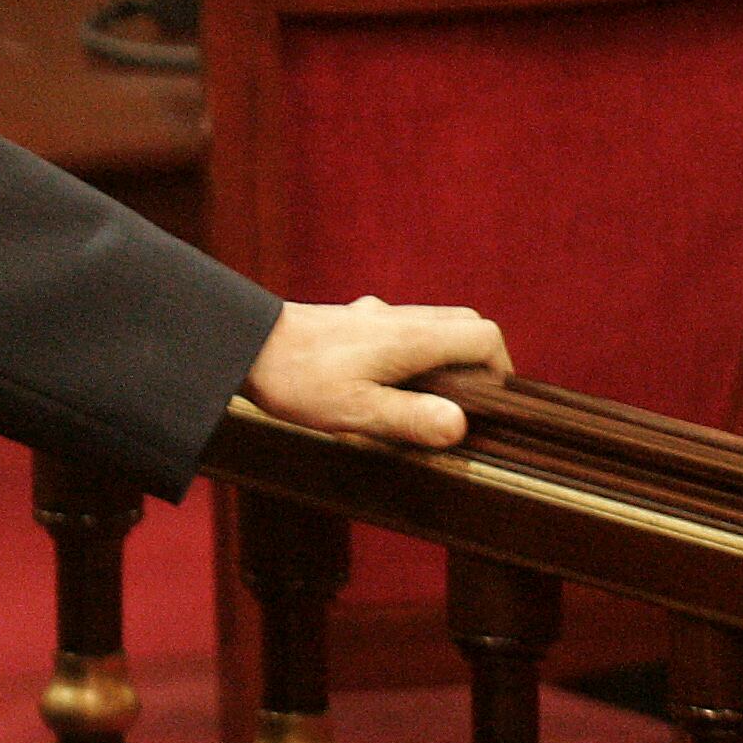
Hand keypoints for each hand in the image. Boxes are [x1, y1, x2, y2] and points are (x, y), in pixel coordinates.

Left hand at [243, 296, 512, 448]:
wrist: (242, 342)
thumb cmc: (297, 378)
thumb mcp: (356, 409)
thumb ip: (410, 418)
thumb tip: (461, 426)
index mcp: (411, 337)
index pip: (483, 336)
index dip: (500, 370)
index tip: (492, 404)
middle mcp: (397, 318)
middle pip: (463, 326)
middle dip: (476, 363)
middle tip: (465, 404)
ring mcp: (372, 316)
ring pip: (430, 326)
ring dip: (441, 358)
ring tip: (426, 400)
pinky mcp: (349, 322)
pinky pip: (398, 329)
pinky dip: (409, 352)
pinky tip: (382, 383)